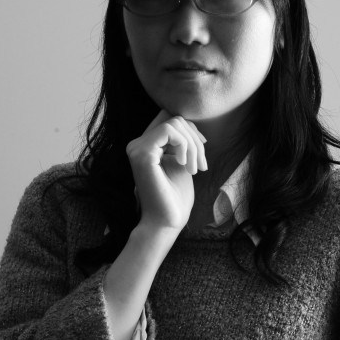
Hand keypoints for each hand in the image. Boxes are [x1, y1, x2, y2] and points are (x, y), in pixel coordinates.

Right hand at [126, 110, 207, 231]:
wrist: (167, 221)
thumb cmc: (175, 197)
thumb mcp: (182, 162)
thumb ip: (181, 142)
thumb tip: (190, 123)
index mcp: (145, 146)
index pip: (169, 119)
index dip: (190, 130)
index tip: (202, 151)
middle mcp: (137, 145)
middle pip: (174, 119)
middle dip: (195, 139)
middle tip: (201, 165)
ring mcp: (137, 148)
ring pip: (174, 123)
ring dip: (193, 145)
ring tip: (196, 169)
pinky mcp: (142, 154)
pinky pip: (169, 130)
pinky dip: (185, 145)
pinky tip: (186, 165)